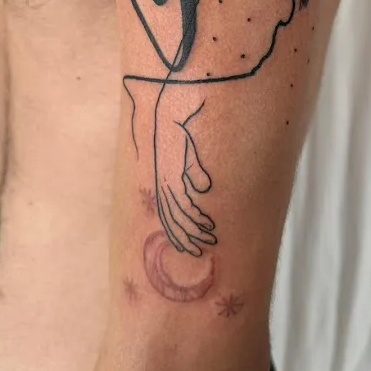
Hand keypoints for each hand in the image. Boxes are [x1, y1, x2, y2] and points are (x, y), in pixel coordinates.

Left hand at [154, 108, 216, 255]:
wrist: (169, 116)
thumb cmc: (178, 135)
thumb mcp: (187, 158)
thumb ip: (192, 174)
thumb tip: (202, 190)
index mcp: (162, 187)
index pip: (168, 218)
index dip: (178, 233)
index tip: (191, 246)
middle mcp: (160, 190)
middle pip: (171, 224)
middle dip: (185, 239)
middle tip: (199, 253)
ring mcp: (165, 185)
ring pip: (178, 218)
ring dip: (195, 230)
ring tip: (210, 239)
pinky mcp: (171, 179)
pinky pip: (183, 204)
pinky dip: (195, 217)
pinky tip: (207, 224)